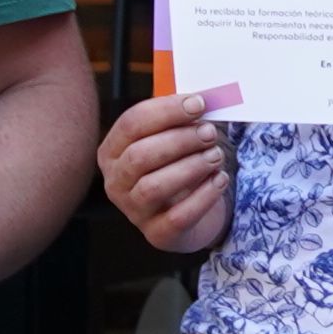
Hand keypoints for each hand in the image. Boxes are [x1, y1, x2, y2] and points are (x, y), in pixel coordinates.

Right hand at [102, 85, 239, 255]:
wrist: (186, 215)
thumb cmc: (176, 166)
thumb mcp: (172, 138)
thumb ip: (180, 118)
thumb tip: (202, 99)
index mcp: (113, 151)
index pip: (131, 124)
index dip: (166, 110)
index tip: (199, 103)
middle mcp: (115, 181)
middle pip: (140, 155)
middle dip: (180, 140)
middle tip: (210, 132)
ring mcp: (133, 211)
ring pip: (154, 187)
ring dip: (191, 167)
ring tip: (216, 155)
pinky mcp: (157, 234)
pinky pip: (178, 217)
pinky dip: (204, 196)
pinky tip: (220, 179)